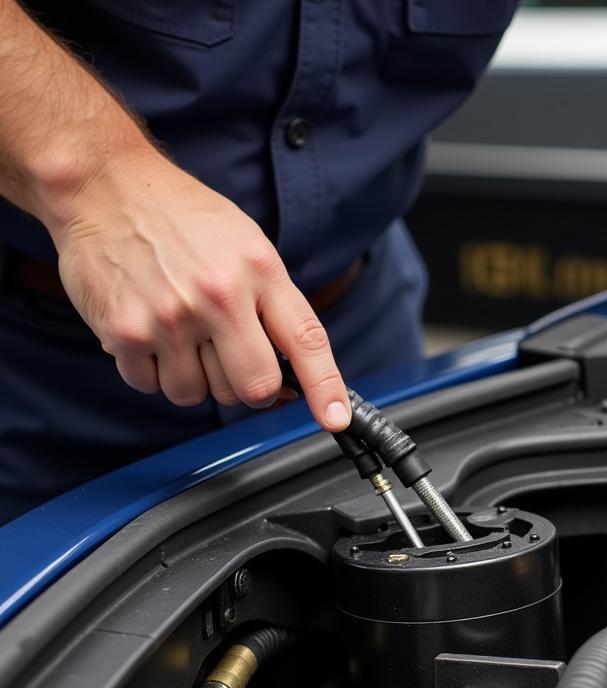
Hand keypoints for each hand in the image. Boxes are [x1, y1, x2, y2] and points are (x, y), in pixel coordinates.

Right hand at [49, 149, 349, 429]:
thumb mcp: (247, 245)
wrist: (104, 184)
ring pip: (198, 395)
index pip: (305, 340)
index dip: (326, 387)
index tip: (335, 418)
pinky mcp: (124, 332)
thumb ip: (273, 306)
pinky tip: (150, 334)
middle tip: (232, 359)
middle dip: (248, 387)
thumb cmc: (182, 218)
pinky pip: (151, 387)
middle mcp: (217, 296)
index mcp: (258, 271)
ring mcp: (170, 317)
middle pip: (253, 388)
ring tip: (182, 335)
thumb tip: (292, 376)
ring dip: (194, 379)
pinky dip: (153, 372)